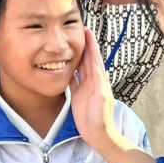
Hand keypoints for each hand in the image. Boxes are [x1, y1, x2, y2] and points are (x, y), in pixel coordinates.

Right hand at [71, 29, 120, 153]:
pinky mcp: (77, 94)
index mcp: (99, 79)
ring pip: (79, 67)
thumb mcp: (101, 98)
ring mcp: (84, 87)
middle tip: (76, 31)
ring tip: (68, 43)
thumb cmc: (101, 117)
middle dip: (82, 45)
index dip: (90, 43)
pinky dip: (68, 70)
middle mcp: (92, 80)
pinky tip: (62, 64)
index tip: (86, 30)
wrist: (98, 133)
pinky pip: (72, 79)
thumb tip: (97, 66)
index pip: (94, 57)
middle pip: (86, 58)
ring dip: (75, 55)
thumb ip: (99, 82)